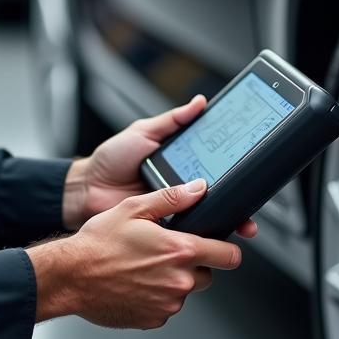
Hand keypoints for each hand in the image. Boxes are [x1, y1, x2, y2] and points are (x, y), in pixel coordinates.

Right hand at [30, 179, 242, 328]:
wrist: (71, 276)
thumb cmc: (99, 242)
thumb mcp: (135, 207)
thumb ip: (172, 198)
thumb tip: (198, 188)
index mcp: (180, 251)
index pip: (229, 256)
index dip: (228, 249)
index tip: (223, 246)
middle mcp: (178, 281)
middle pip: (207, 273)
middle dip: (194, 262)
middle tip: (166, 250)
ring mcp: (167, 304)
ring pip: (185, 289)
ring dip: (173, 279)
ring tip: (144, 264)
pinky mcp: (153, 320)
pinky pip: (166, 306)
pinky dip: (157, 295)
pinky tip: (136, 281)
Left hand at [62, 95, 256, 238]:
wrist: (87, 188)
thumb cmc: (111, 158)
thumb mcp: (144, 131)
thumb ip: (172, 120)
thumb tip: (200, 102)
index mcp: (180, 163)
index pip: (214, 166)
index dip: (233, 169)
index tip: (251, 169)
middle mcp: (181, 187)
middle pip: (216, 195)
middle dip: (237, 200)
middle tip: (250, 203)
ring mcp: (173, 209)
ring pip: (207, 216)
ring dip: (225, 220)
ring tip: (241, 222)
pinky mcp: (163, 228)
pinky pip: (186, 232)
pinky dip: (200, 235)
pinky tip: (212, 235)